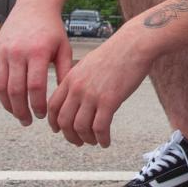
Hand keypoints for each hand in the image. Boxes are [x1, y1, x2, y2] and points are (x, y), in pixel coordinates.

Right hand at [0, 0, 71, 125]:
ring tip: (18, 114)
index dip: (37, 105)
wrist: (34, 6)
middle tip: (28, 121)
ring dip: (7, 104)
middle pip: (14, 90)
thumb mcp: (64, 48)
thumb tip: (65, 97)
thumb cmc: (53, 30)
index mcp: (37, 52)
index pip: (35, 87)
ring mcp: (2, 51)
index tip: (43, 115)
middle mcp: (17, 52)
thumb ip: (65, 72)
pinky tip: (6, 99)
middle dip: (21, 110)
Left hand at [47, 24, 151, 146]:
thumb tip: (78, 98)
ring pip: (80, 127)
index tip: (59, 130)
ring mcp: (92, 95)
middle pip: (64, 120)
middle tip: (78, 141)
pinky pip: (100, 127)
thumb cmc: (116, 52)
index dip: (54, 122)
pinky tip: (106, 141)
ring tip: (94, 142)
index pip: (53, 106)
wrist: (134, 44)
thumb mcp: (88, 64)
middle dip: (69, 136)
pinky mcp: (109, 100)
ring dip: (86, 139)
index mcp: (71, 78)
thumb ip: (79, 80)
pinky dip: (102, 139)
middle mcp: (78, 88)